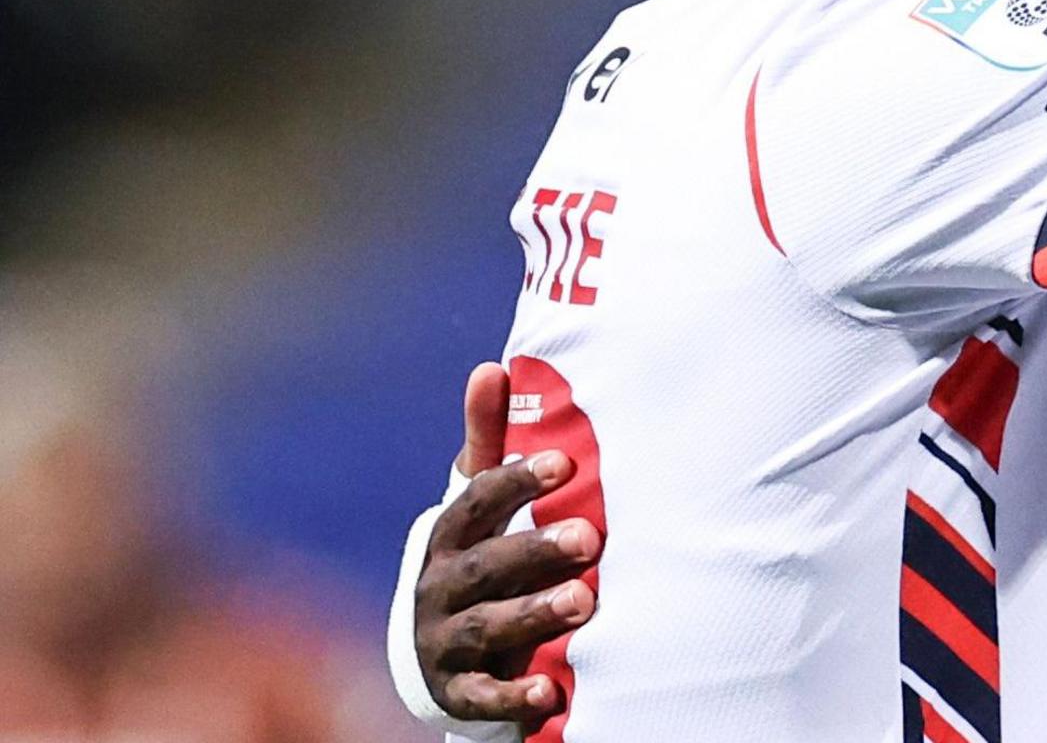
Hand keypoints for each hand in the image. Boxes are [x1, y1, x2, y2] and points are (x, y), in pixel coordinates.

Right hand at [412, 363, 594, 723]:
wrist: (441, 651)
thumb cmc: (479, 556)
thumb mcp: (479, 506)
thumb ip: (487, 441)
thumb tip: (488, 366)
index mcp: (449, 537)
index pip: (475, 503)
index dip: (514, 482)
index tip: (563, 464)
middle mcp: (440, 586)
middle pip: (486, 566)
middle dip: (535, 550)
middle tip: (589, 537)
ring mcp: (446, 640)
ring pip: (488, 626)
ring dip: (535, 614)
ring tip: (584, 602)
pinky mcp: (458, 691)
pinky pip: (484, 695)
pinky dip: (512, 695)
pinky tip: (548, 692)